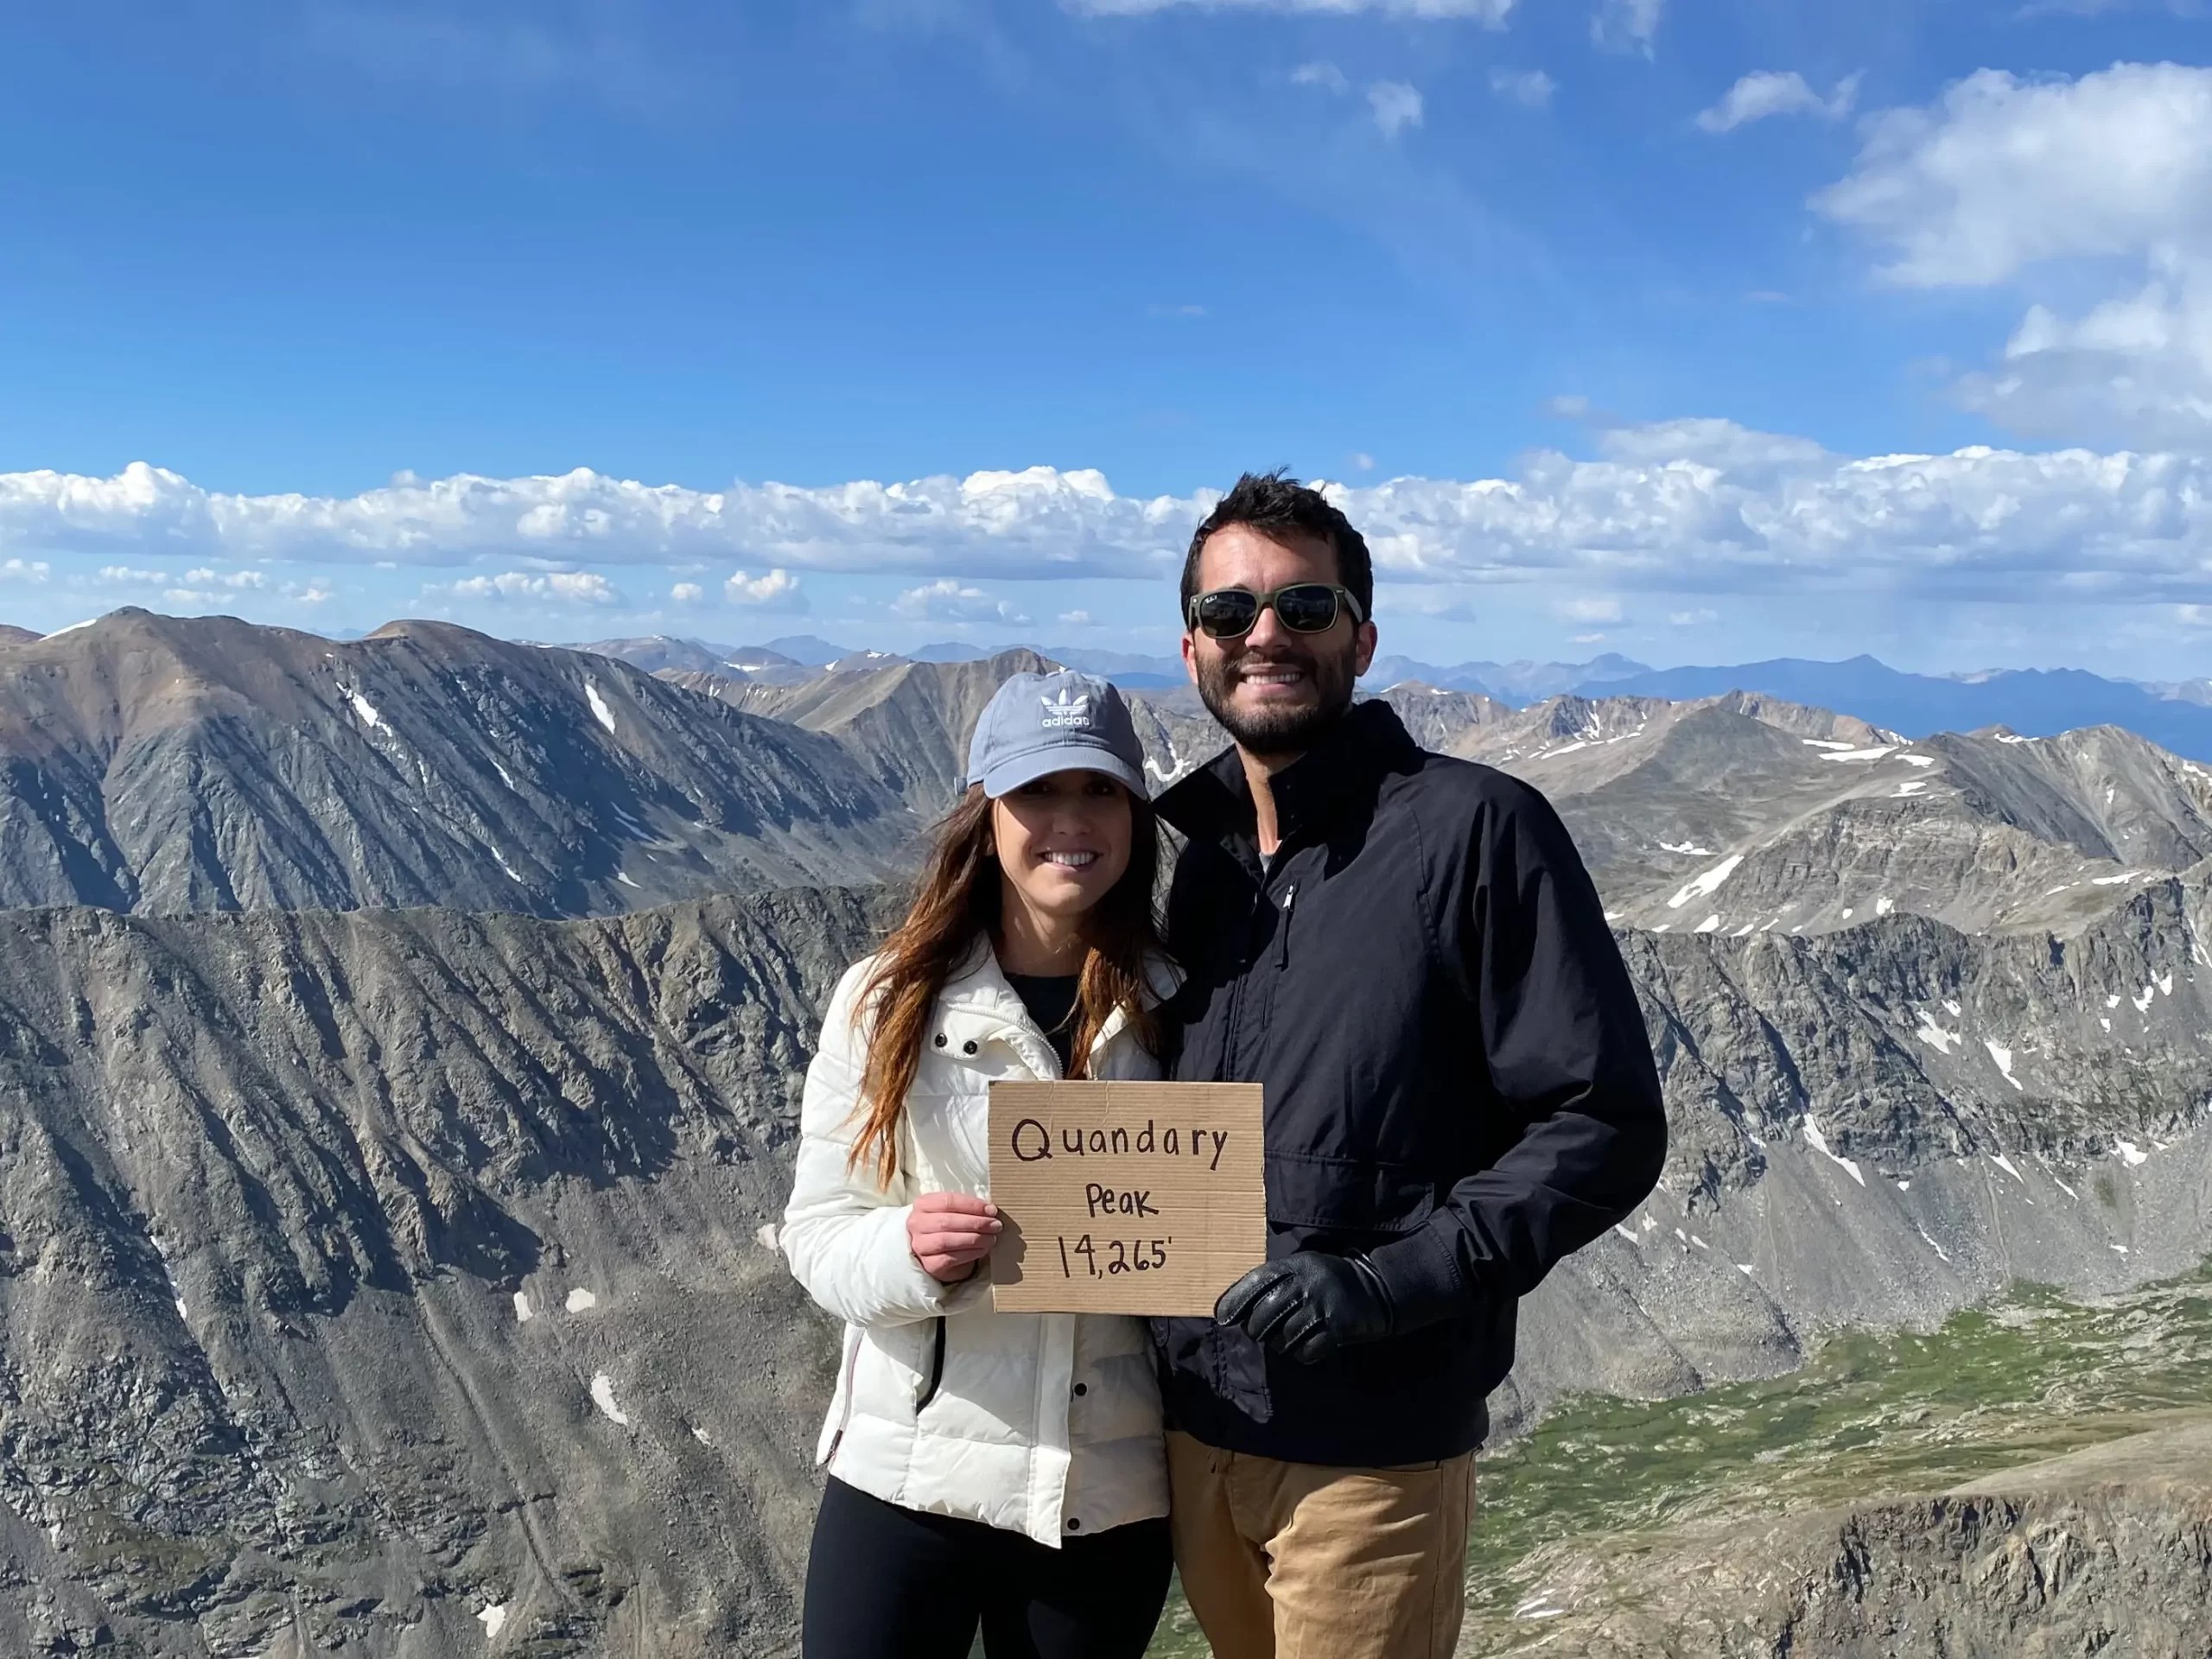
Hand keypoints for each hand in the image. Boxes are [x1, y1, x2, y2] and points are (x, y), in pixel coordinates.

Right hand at [908, 1192, 1001, 1283]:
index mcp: (923, 1204)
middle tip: (995, 1225)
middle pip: (947, 1221)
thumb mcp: (953, 1211)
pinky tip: (982, 1249)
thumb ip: (967, 1208)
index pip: (948, 1201)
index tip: (991, 1209)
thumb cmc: (948, 1226)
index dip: (972, 1205)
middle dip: (976, 1223)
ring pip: (947, 1240)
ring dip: (974, 1239)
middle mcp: (917, 1224)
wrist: (936, 1251)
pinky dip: (970, 1253)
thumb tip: (990, 1210)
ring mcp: (920, 1245)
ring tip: (991, 1238)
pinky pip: (950, 1258)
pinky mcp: (928, 1264)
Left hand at [1214, 1251, 1393, 1364]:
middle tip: (1264, 1332)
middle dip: (1258, 1330)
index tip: (1223, 1318)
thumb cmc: (1327, 1282)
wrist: (1376, 1289)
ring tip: (1290, 1337)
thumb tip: (1227, 1308)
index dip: (1235, 1301)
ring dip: (1282, 1344)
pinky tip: (1308, 1346)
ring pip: (1283, 1338)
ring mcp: (1322, 1306)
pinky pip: (1306, 1351)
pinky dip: (1302, 1354)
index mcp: (1295, 1266)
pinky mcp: (1338, 1327)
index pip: (1256, 1282)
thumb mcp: (1301, 1269)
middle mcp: (1307, 1284)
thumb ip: (1271, 1283)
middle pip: (1264, 1316)